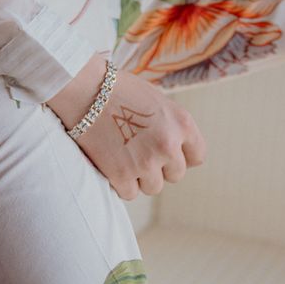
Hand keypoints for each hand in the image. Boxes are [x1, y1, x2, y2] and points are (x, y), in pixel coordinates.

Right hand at [45, 52, 205, 199]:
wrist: (86, 90)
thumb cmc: (120, 90)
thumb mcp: (158, 100)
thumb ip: (171, 125)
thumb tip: (176, 147)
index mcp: (182, 123)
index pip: (197, 156)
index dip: (183, 155)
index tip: (170, 153)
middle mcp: (169, 145)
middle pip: (176, 174)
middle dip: (161, 166)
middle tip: (141, 151)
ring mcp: (146, 163)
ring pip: (153, 187)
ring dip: (141, 177)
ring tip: (125, 156)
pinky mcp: (122, 176)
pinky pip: (130, 193)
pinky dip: (121, 183)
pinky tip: (112, 163)